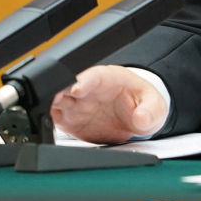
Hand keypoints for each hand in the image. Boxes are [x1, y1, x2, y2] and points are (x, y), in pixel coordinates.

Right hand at [50, 66, 167, 144]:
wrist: (136, 117)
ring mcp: (78, 104)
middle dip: (59, 91)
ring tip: (46, 112)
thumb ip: (151, 110)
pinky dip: (49, 121)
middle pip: (68, 86)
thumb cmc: (142, 103)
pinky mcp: (71, 120)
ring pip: (57, 102)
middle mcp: (88, 89)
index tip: (77, 89)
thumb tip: (143, 117)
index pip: (94, 76)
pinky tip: (46, 125)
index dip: (84, 81)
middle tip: (54, 100)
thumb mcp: (155, 105)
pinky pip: (56, 118)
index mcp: (108, 78)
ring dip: (51, 106)